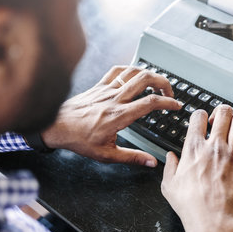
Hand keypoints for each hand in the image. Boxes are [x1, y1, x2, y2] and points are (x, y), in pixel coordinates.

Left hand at [41, 65, 181, 166]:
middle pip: (145, 79)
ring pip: (133, 71)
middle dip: (163, 83)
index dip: (168, 102)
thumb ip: (132, 157)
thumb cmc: (78, 140)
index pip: (150, 102)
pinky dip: (130, 69)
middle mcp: (115, 99)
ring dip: (149, 74)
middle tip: (169, 93)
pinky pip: (117, 70)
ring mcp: (107, 89)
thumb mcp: (107, 155)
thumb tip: (151, 162)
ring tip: (156, 83)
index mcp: (119, 116)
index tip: (176, 106)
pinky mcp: (99, 85)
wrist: (55, 126)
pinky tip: (134, 75)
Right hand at [161, 105, 232, 231]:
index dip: (200, 115)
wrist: (211, 220)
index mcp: (194, 148)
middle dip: (222, 112)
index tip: (203, 121)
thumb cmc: (191, 205)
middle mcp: (215, 146)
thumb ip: (169, 167)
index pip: (198, 116)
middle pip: (223, 112)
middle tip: (221, 120)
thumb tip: (170, 157)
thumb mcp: (169, 186)